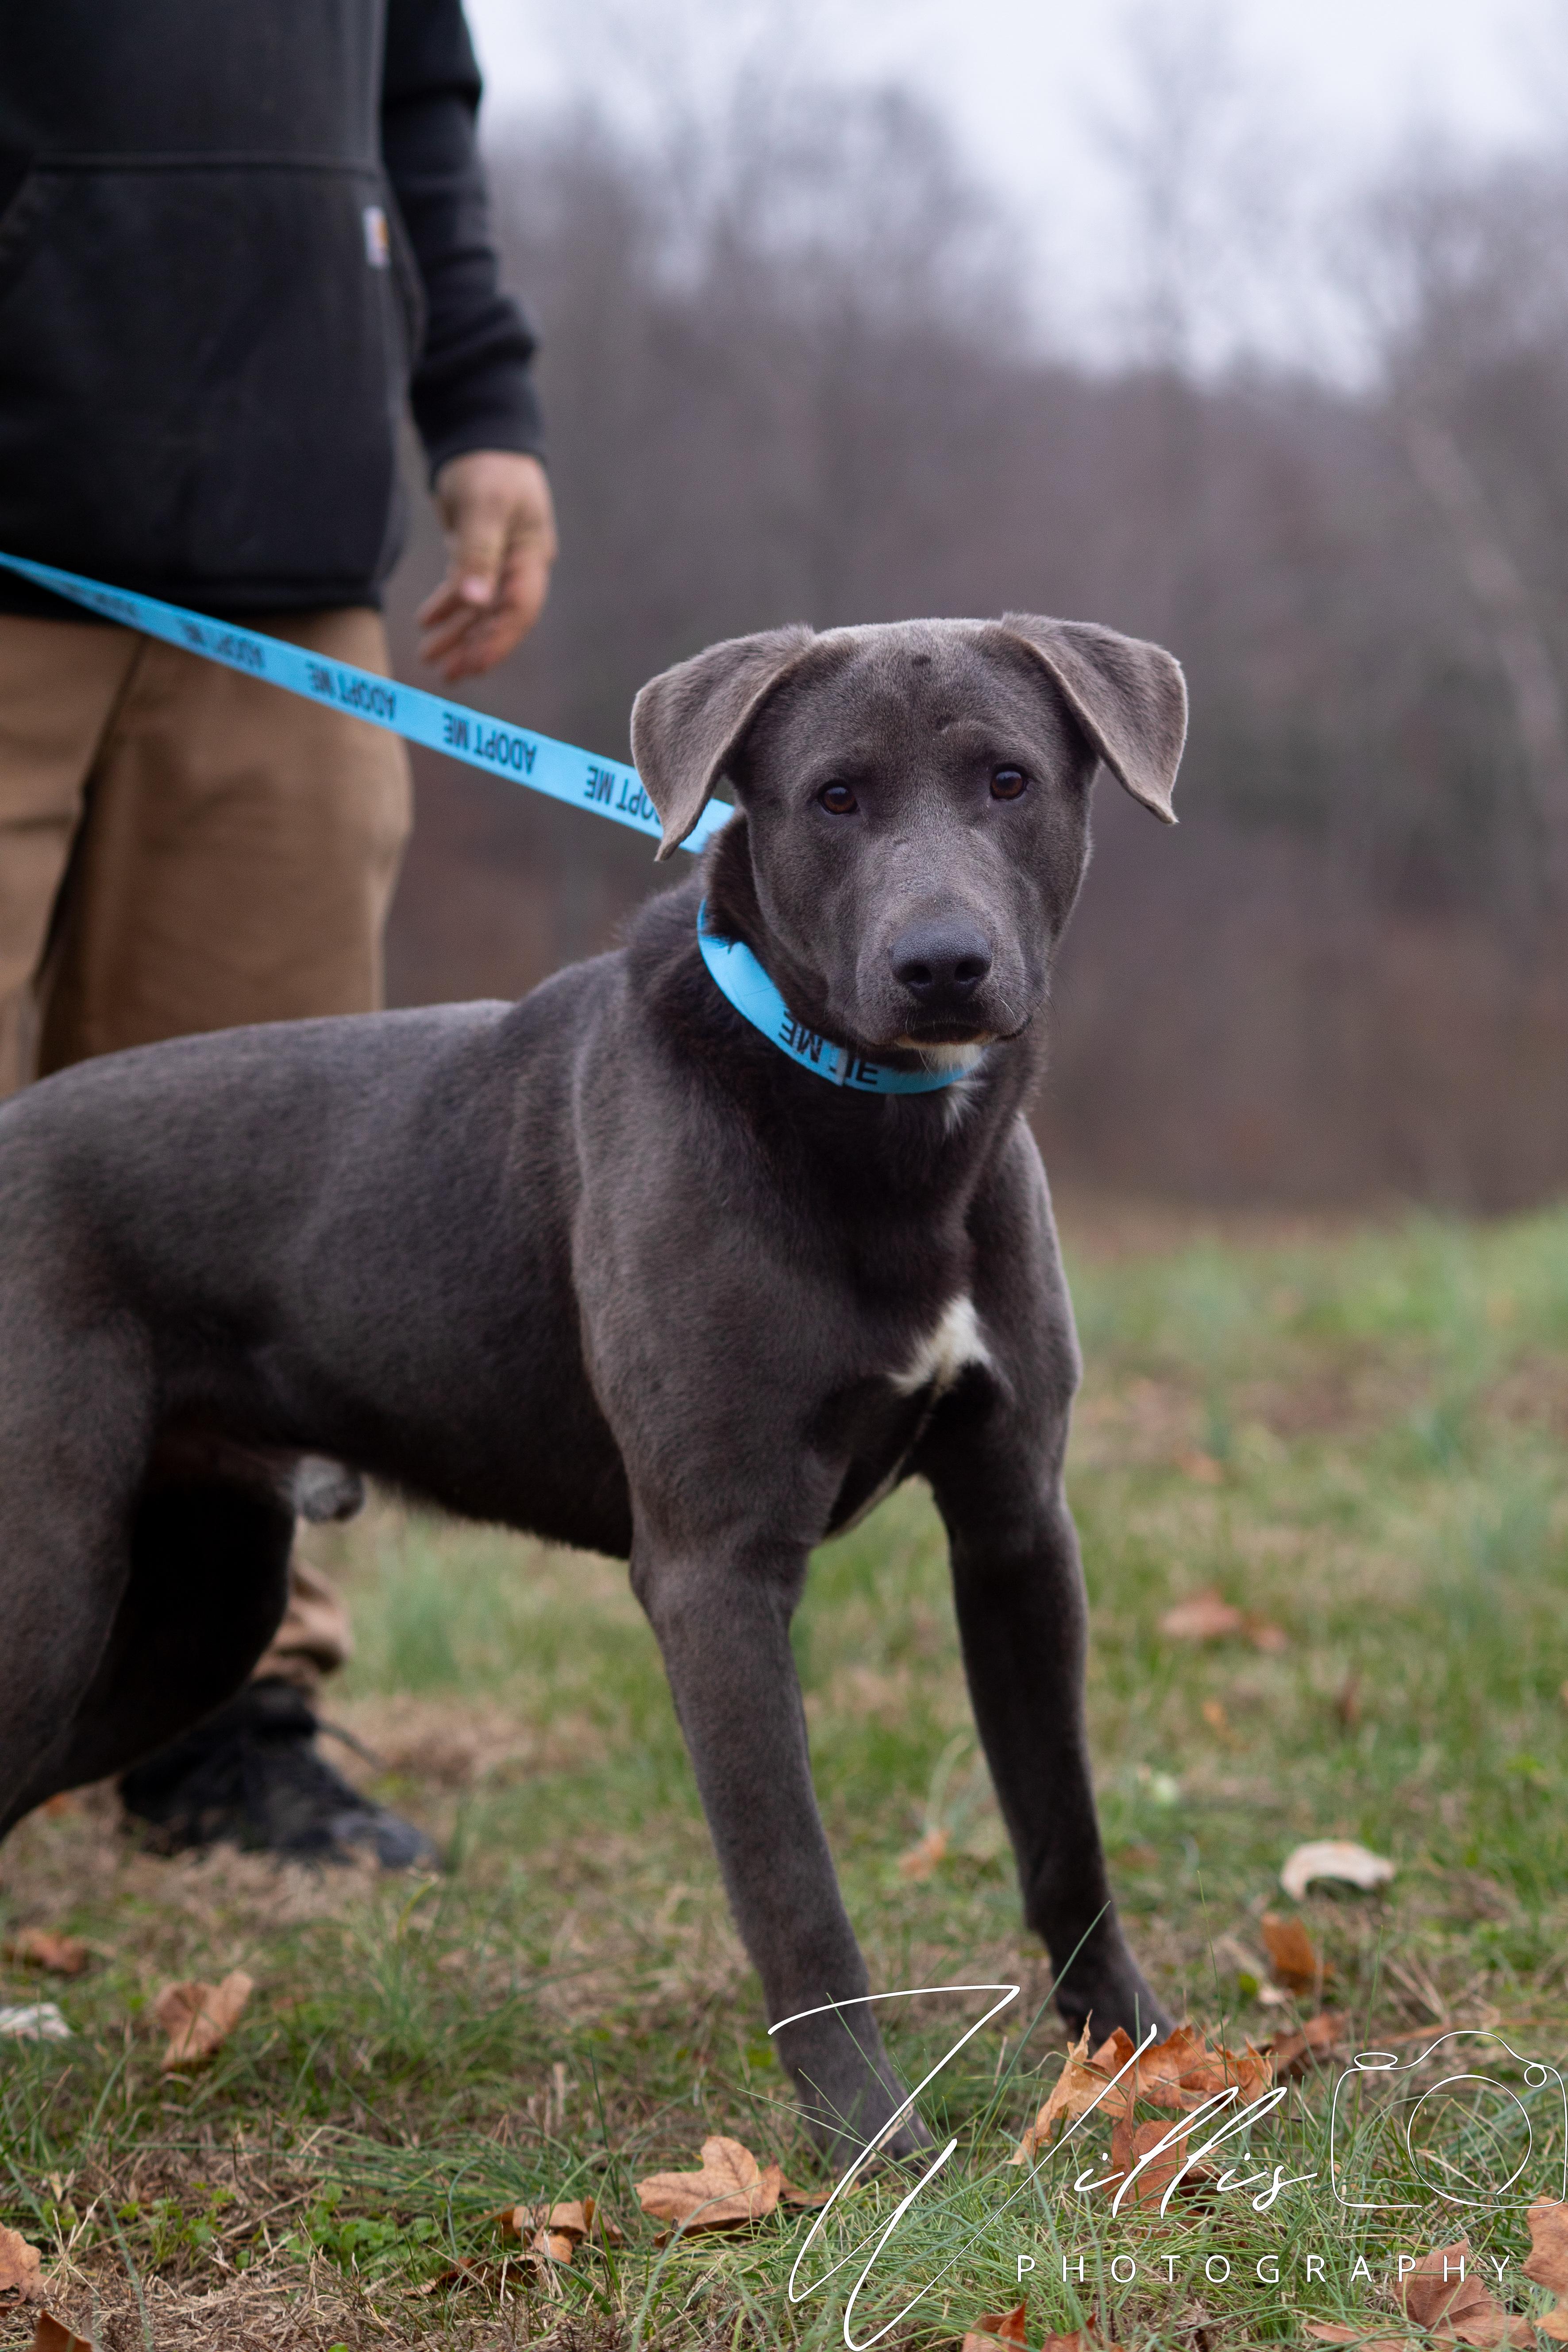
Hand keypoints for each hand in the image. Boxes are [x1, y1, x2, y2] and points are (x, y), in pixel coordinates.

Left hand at [416, 450, 557, 680]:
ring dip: (457, 634)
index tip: (474, 666)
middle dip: (475, 646)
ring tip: (431, 658)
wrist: (478, 431)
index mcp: (530, 556)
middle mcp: (519, 564)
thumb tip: (475, 603)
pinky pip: (465, 590)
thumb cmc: (488, 464)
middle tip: (449, 674)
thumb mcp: (484, 506)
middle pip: (500, 617)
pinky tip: (427, 622)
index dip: (498, 641)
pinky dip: (447, 608)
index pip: (519, 610)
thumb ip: (478, 555)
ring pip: (480, 609)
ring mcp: (499, 560)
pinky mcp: (478, 554)